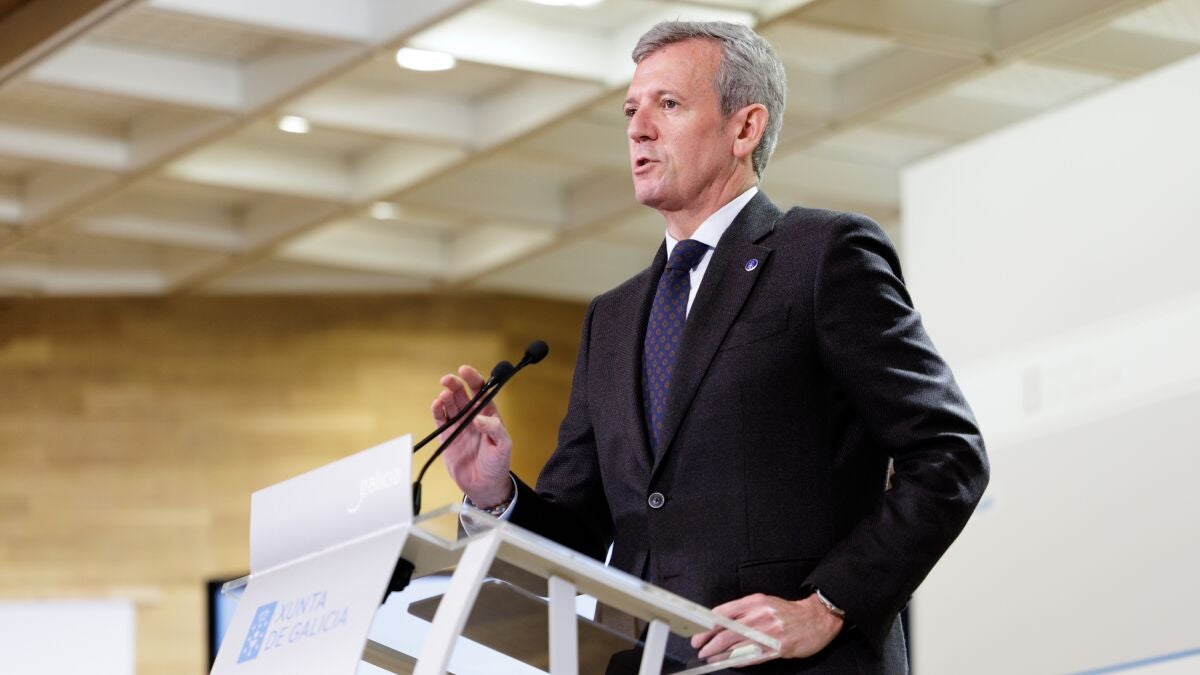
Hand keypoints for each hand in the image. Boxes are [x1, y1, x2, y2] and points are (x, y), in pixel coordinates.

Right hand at [430, 365, 513, 506]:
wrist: (485, 486)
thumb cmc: (497, 464)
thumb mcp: (503, 446)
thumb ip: (495, 430)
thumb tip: (480, 418)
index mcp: (488, 415)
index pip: (480, 391)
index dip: (473, 379)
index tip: (464, 371)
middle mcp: (472, 417)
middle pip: (462, 394)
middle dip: (454, 384)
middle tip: (448, 380)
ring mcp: (459, 426)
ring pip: (450, 404)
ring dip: (445, 397)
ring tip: (443, 396)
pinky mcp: (447, 437)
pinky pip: (440, 420)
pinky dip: (437, 411)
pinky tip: (436, 405)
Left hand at [691, 593, 842, 663]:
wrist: (816, 618)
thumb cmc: (786, 612)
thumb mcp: (763, 603)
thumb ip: (743, 612)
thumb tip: (719, 624)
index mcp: (754, 602)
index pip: (723, 613)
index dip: (706, 625)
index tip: (697, 633)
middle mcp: (760, 615)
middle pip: (726, 631)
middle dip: (708, 642)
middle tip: (700, 649)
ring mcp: (769, 632)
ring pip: (737, 646)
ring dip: (720, 654)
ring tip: (710, 658)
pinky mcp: (779, 648)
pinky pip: (753, 656)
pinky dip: (738, 661)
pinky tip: (730, 663)